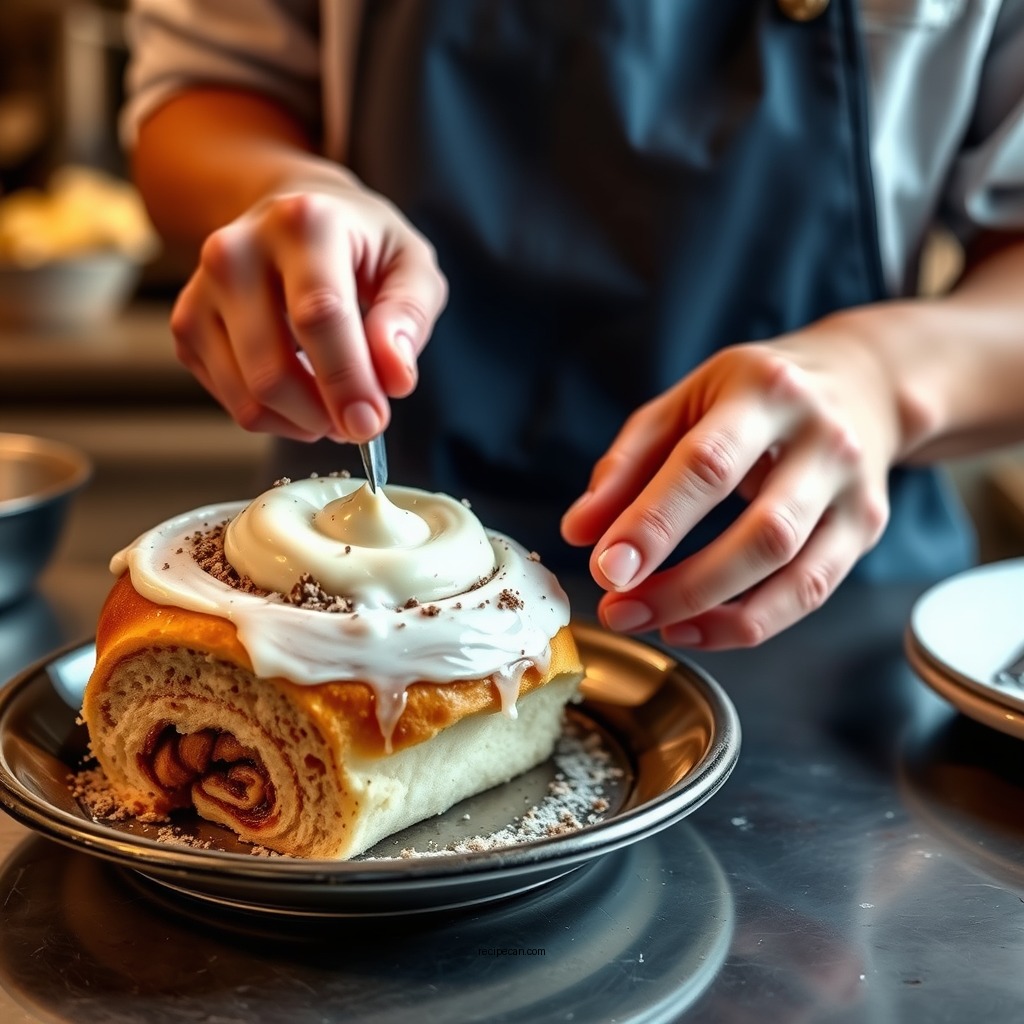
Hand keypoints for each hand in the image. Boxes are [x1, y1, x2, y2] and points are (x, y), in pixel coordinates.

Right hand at [170, 178, 447, 442]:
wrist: (294, 220)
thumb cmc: (361, 245)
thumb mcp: (410, 265)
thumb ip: (409, 316)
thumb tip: (396, 378)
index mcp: (302, 223)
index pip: (319, 315)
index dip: (347, 379)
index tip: (371, 422)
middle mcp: (237, 250)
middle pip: (271, 369)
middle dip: (323, 414)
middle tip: (361, 423)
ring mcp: (203, 290)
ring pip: (248, 395)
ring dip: (303, 422)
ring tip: (337, 405)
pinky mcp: (187, 325)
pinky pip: (233, 402)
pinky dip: (278, 418)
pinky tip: (304, 392)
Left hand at [561, 320, 903, 648]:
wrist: (861, 382)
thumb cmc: (750, 394)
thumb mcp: (681, 404)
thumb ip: (626, 466)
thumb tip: (579, 532)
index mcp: (764, 390)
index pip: (707, 466)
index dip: (654, 524)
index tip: (605, 569)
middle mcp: (822, 438)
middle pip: (761, 532)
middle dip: (683, 584)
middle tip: (619, 609)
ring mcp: (853, 488)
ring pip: (794, 573)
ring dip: (713, 613)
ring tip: (650, 624)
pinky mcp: (867, 528)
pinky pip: (810, 593)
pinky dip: (748, 622)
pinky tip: (694, 627)